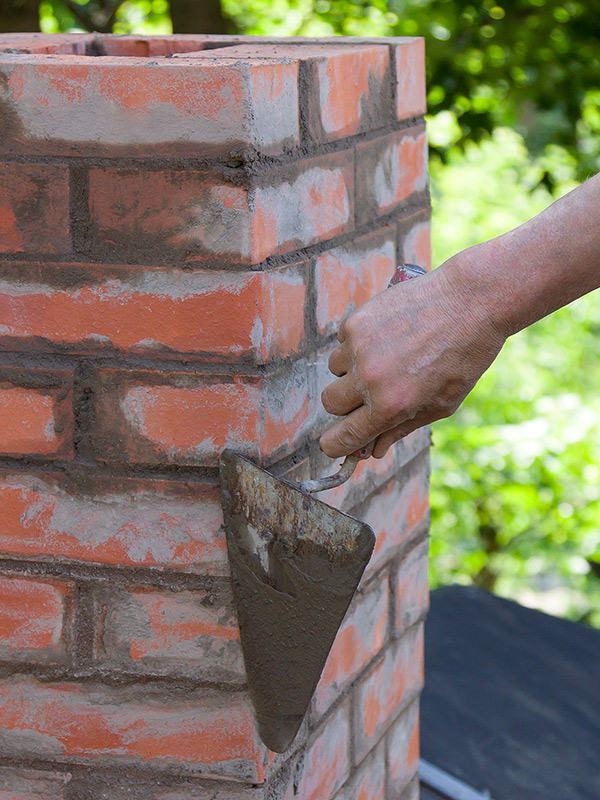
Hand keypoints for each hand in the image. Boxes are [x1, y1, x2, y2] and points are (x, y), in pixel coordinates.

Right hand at [319, 246, 506, 458]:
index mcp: (391, 407)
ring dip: (352, 369)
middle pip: (330, 403)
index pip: (343, 437)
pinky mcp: (356, 321)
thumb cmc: (464, 357)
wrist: (471, 301)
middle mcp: (369, 379)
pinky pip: (344, 341)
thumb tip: (374, 450)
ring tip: (387, 356)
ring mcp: (359, 347)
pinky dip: (359, 342)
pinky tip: (389, 334)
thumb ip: (402, 428)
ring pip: (334, 370)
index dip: (334, 444)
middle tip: (367, 394)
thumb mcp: (441, 404)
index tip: (333, 443)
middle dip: (345, 404)